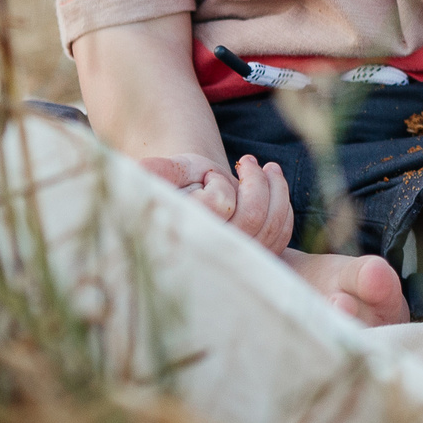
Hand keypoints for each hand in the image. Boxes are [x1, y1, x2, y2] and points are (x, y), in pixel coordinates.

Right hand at [139, 151, 294, 251]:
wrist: (198, 201)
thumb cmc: (182, 183)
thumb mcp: (169, 172)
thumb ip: (158, 171)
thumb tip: (139, 170)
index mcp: (187, 233)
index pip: (220, 205)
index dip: (219, 183)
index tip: (209, 176)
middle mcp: (212, 254)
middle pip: (252, 216)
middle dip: (256, 180)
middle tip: (247, 160)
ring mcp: (236, 261)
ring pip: (270, 224)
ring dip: (276, 187)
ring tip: (269, 167)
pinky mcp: (257, 261)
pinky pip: (281, 235)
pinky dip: (283, 205)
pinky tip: (275, 184)